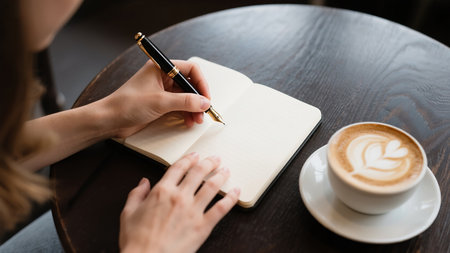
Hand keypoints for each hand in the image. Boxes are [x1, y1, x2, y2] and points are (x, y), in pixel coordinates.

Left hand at [98, 60, 210, 137]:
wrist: (109, 120)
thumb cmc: (127, 104)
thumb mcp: (160, 102)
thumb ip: (185, 101)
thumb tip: (204, 102)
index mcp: (161, 68)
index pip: (190, 70)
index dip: (201, 83)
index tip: (205, 98)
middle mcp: (162, 77)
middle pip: (189, 85)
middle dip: (198, 99)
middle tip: (203, 112)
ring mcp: (161, 91)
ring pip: (185, 97)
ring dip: (193, 108)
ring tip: (195, 120)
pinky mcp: (159, 104)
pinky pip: (178, 106)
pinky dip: (185, 113)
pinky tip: (187, 121)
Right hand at [119, 153, 239, 252]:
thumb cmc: (136, 241)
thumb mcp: (128, 213)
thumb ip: (136, 194)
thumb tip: (143, 182)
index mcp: (161, 191)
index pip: (178, 168)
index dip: (188, 159)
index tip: (195, 155)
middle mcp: (180, 197)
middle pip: (198, 172)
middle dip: (208, 163)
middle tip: (215, 159)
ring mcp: (193, 210)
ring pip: (212, 186)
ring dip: (220, 175)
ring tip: (225, 170)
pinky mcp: (203, 226)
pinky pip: (221, 208)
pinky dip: (230, 198)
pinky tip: (235, 192)